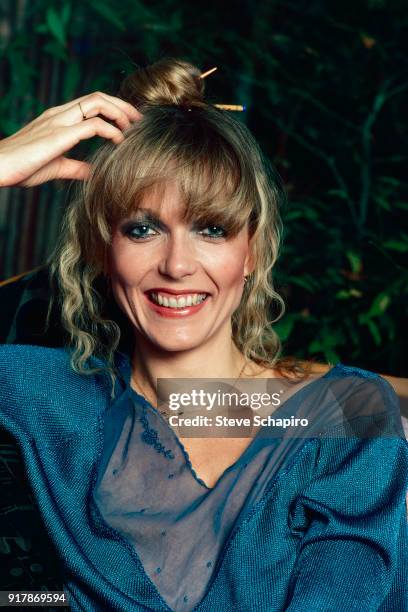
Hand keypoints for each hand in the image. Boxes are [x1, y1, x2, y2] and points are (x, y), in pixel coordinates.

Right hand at [0, 92, 140, 186]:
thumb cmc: (22, 167)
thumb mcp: (56, 167)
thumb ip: (76, 167)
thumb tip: (93, 173)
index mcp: (58, 119)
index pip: (91, 103)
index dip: (114, 109)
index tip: (130, 123)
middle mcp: (60, 114)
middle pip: (98, 97)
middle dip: (122, 105)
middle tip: (139, 120)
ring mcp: (59, 121)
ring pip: (97, 102)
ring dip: (120, 112)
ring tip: (133, 127)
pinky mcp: (59, 135)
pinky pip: (92, 124)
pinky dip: (111, 130)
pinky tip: (119, 141)